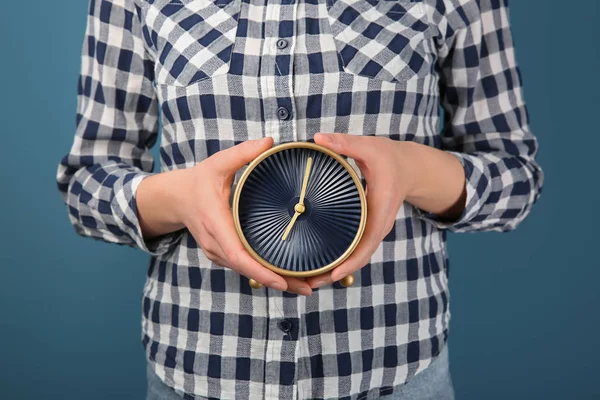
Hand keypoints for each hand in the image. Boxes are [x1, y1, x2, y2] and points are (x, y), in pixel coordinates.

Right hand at [138, 137, 312, 295]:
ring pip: (248, 272)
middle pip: (248, 270)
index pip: (238, 254)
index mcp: (216, 223)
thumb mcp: (218, 162)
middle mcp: (217, 244)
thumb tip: (270, 141)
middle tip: (310, 288)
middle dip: (278, 282)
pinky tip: (289, 277)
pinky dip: (266, 274)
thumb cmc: (199, 181)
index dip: (260, 271)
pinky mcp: (223, 254)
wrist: (176, 198)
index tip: (282, 282)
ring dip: (275, 281)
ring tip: (307, 287)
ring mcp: (218, 252)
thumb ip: (244, 152)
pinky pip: (245, 267)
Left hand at [306, 133, 414, 288]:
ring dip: (333, 268)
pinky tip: (316, 261)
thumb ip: (344, 143)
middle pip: (357, 258)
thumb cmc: (390, 157)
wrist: (410, 166)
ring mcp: (372, 229)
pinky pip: (352, 248)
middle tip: (307, 283)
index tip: (331, 274)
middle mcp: (377, 226)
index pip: (366, 244)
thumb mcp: (369, 147)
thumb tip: (317, 138)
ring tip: (306, 278)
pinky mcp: (365, 228)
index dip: (349, 261)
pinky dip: (337, 257)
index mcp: (379, 212)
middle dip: (334, 272)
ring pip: (354, 256)